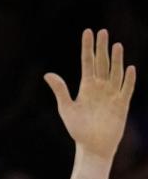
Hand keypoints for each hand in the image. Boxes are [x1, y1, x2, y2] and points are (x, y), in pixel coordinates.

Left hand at [44, 29, 136, 159]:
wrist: (92, 146)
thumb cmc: (78, 129)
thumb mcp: (66, 108)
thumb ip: (60, 90)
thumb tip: (47, 74)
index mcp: (86, 87)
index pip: (87, 62)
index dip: (88, 47)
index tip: (88, 32)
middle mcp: (100, 88)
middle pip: (102, 63)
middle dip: (102, 48)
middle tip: (102, 31)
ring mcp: (112, 95)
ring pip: (115, 73)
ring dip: (116, 60)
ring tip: (116, 45)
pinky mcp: (121, 105)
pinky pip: (126, 89)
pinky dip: (128, 79)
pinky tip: (129, 68)